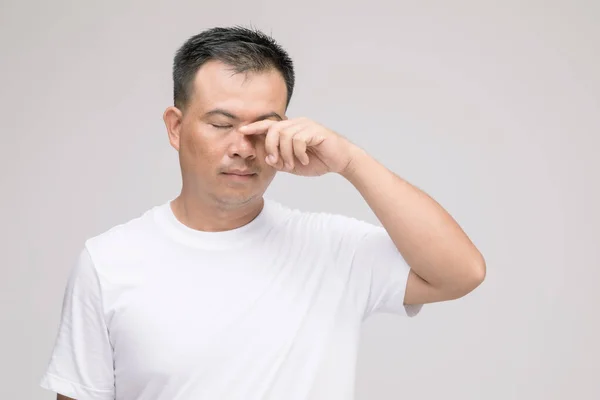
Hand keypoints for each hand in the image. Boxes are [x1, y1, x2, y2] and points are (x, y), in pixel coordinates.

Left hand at [239, 117, 357, 176]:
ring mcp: (306, 125)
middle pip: (274, 130)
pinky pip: (299, 140)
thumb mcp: (293, 164)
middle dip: (271, 148)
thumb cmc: (318, 160)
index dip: (255, 127)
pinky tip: (305, 160)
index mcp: (290, 129)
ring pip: (285, 136)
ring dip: (286, 154)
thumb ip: (279, 161)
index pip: (269, 125)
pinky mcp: (316, 131)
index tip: (241, 131)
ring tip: (293, 164)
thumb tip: (268, 159)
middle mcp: (297, 124)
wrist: (340, 161)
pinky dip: (299, 153)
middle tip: (278, 162)